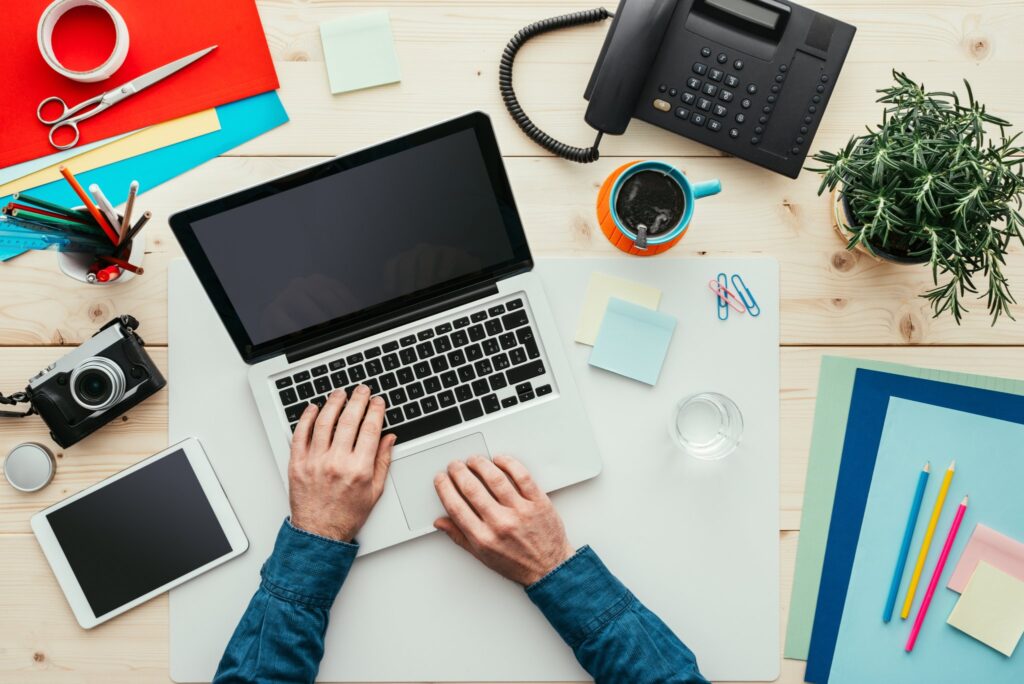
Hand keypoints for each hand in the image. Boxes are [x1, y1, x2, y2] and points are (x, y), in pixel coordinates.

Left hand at [289, 386, 395, 541]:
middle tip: (361, 390)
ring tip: (339, 393)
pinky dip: (306, 419)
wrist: (319, 534)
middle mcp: (336, 463)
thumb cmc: (347, 515)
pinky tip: (313, 409)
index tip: (377, 401)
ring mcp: (314, 462)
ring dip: (333, 403)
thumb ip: (382, 461)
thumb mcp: (374, 491)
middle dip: (358, 400)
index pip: (370, 429)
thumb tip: (388, 438)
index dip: (375, 410)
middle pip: (349, 420)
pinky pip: (300, 435)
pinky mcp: (297, 464)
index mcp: (359, 469)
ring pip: (324, 422)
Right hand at [433, 455, 575, 585]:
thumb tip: (441, 522)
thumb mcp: (482, 556)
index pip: (456, 506)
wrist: (550, 568)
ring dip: (480, 464)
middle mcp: (501, 523)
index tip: (441, 479)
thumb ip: (460, 536)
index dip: (445, 488)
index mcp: (483, 538)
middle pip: (472, 488)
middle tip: (455, 466)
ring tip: (474, 460)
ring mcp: (520, 511)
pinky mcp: (538, 502)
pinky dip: (508, 463)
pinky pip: (522, 476)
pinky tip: (499, 460)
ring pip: (495, 478)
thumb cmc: (517, 563)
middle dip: (458, 472)